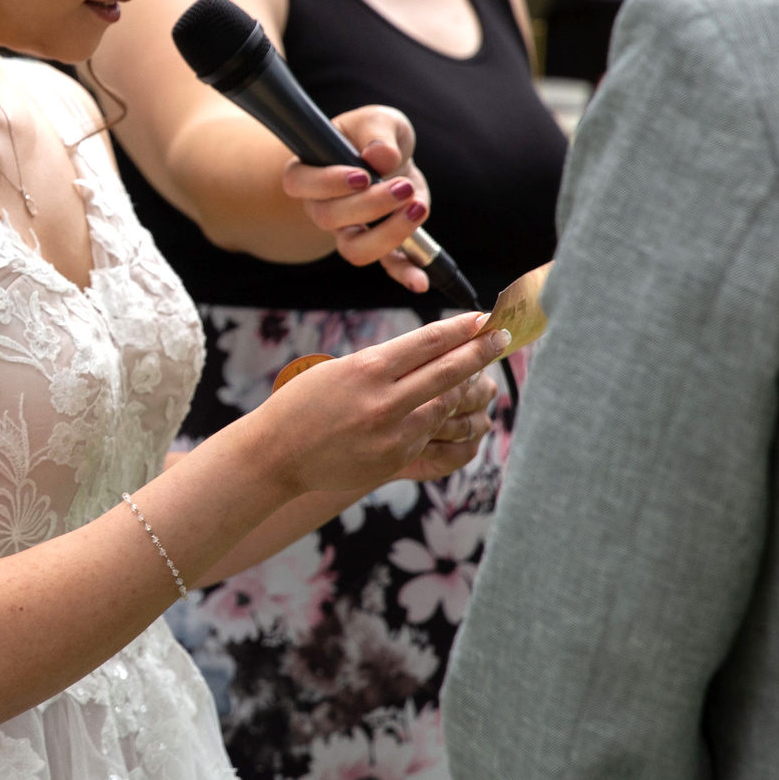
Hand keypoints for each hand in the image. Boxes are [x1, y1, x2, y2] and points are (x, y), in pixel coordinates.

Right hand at [257, 314, 506, 493]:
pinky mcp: (394, 460)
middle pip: (448, 372)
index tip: (483, 319)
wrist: (276, 454)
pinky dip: (438, 418)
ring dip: (465, 387)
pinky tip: (444, 408)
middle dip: (480, 352)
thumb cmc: (302, 404)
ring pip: (445, 405)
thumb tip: (433, 352)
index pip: (429, 342)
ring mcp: (392, 434)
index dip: (462, 329)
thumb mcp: (338, 370)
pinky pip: (429, 434)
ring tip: (479, 373)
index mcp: (367, 368)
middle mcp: (384, 401)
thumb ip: (384, 363)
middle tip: (502, 338)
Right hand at [280, 105, 432, 291]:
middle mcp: (322, 208)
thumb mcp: (377, 121)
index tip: (362, 174)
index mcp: (309, 173)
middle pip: (330, 218)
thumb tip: (381, 156)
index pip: (300, 184)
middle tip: (403, 186)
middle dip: (370, 205)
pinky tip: (421, 281)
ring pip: (354, 249)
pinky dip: (405, 274)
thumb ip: (377, 132)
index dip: (327, 183)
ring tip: (417, 208)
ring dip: (388, 235)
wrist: (390, 157)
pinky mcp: (380, 245)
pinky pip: (387, 266)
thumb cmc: (373, 136)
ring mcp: (349, 232)